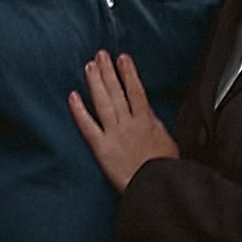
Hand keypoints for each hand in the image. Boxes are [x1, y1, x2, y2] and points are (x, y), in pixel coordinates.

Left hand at [69, 49, 181, 190]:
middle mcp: (129, 123)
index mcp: (146, 121)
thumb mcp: (167, 141)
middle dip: (108, 71)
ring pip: (103, 102)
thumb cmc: (163, 169)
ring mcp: (114, 134)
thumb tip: (148, 112)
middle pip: (117, 92)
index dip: (128, 73)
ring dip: (96, 82)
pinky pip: (88, 126)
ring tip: (90, 66)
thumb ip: (155, 124)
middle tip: (100, 55)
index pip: (136, 90)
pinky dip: (79, 111)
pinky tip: (73, 96)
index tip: (122, 58)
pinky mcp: (102, 148)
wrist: (155, 186)